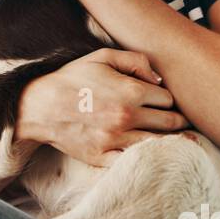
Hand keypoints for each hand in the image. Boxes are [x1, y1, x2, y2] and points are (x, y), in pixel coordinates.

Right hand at [16, 48, 186, 166]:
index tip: (165, 102)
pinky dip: (148, 158)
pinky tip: (151, 153)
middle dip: (178, 120)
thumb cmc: (72, 79)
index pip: (169, 99)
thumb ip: (136, 61)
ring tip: (176, 139)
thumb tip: (159, 79)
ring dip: (171, 141)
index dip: (169, 99)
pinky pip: (136, 161)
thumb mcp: (102, 57)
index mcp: (130, 91)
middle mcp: (127, 117)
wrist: (40, 106)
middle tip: (180, 121)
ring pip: (159, 144)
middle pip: (170, 122)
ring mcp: (115, 139)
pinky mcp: (104, 156)